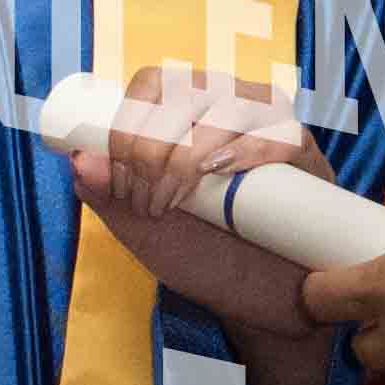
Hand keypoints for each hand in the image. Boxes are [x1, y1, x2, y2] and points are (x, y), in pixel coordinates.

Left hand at [62, 58, 323, 346]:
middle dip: (151, 150)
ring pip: (228, 105)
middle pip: (183, 91)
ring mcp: (270, 124)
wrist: (259, 302)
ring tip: (179, 203)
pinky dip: (248, 150)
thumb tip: (79, 161)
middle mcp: (228, 102)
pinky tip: (223, 172)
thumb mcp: (145, 231)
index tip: (121, 184)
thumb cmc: (204, 257)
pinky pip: (281, 133)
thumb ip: (111, 199)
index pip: (150, 82)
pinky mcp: (305, 153)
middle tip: (150, 205)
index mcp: (186, 110)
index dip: (126, 127)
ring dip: (190, 154)